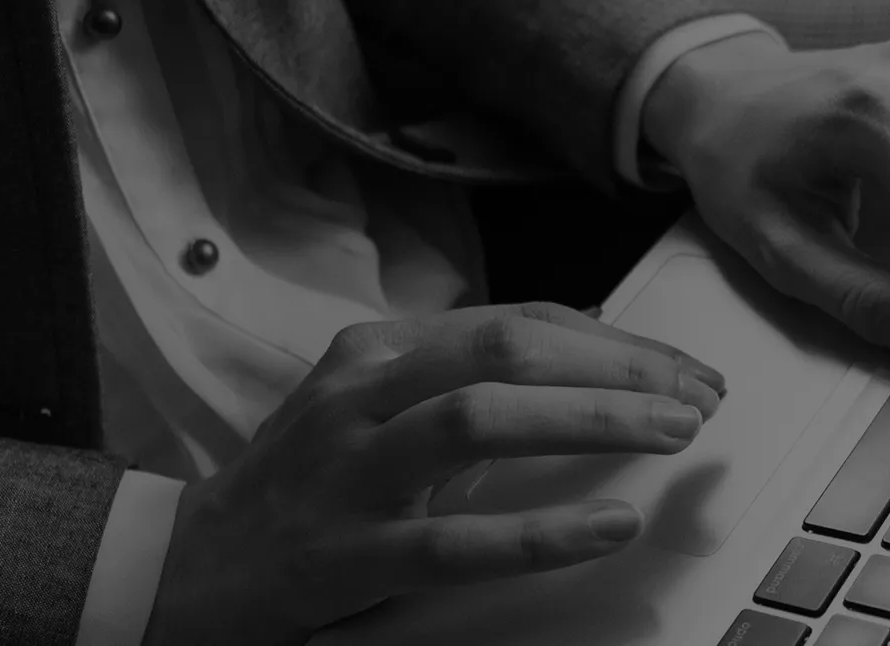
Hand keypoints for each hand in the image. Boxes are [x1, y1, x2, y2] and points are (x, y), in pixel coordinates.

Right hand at [141, 303, 727, 644]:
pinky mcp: (348, 554)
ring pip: (480, 420)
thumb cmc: (308, 485)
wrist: (190, 568)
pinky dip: (542, 532)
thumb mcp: (378, 409)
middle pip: (507, 350)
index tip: (686, 368)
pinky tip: (610, 525)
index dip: (614, 340)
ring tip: (673, 433)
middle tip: (699, 396)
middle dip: (618, 366)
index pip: (516, 320)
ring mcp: (351, 471)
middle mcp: (362, 393)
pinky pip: (456, 541)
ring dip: (591, 419)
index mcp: (378, 348)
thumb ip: (466, 380)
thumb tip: (593, 360)